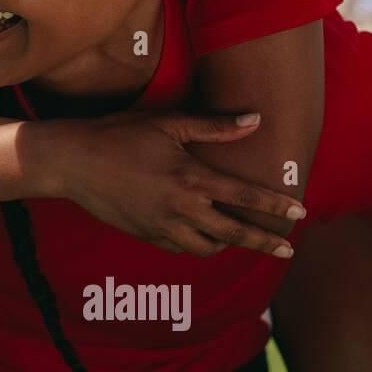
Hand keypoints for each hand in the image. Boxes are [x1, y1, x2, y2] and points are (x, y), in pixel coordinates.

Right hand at [60, 112, 304, 257]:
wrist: (72, 161)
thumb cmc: (118, 134)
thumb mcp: (167, 123)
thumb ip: (214, 126)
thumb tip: (254, 119)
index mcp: (191, 178)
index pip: (245, 197)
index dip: (275, 207)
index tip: (299, 214)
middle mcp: (180, 208)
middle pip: (234, 233)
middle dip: (264, 243)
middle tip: (286, 251)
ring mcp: (161, 225)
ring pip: (206, 247)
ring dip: (227, 245)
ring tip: (238, 238)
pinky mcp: (144, 234)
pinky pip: (179, 248)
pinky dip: (195, 245)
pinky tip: (200, 236)